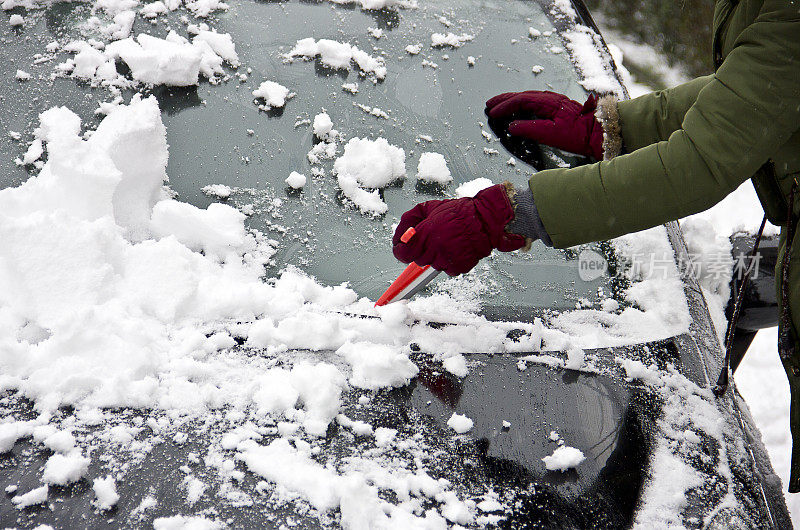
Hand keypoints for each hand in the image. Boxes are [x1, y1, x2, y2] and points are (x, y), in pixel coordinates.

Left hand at [392, 184, 525, 275]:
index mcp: (426, 233)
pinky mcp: (458, 267)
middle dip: (421, 250)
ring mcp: (447, 259)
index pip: (403, 253)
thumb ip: (410, 219)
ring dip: (436, 256)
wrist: (484, 219)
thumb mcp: (429, 207)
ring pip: (432, 265)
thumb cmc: (459, 212)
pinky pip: (446, 269)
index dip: (400, 251)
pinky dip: (449, 262)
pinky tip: (455, 249)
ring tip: (447, 242)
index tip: (401, 249)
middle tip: (431, 240)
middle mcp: (435, 248)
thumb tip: (401, 233)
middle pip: (418, 260)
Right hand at [485, 91, 603, 159]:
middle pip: (521, 96)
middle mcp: (549, 99)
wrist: (598, 132)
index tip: (492, 113)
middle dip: (504, 100)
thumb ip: (530, 129)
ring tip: (499, 106)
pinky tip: (518, 110)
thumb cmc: (578, 134)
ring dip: (511, 101)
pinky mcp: (556, 108)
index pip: (520, 101)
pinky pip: (534, 102)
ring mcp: (553, 102)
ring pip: (527, 98)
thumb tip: (511, 126)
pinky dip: (521, 104)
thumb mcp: (551, 134)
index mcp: (547, 102)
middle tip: (489, 105)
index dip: (504, 106)